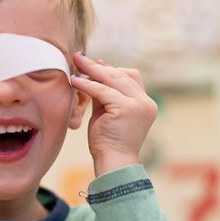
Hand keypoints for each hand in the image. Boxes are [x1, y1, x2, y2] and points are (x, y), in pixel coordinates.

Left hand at [70, 53, 156, 176]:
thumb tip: (96, 69)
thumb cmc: (107, 142)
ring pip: (112, 79)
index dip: (111, 70)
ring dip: (91, 70)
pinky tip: (74, 81)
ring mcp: (138, 105)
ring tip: (75, 63)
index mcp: (145, 103)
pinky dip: (87, 84)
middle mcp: (145, 102)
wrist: (113, 163)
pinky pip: (102, 91)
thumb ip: (104, 94)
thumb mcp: (107, 112)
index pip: (131, 77)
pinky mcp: (126, 109)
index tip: (94, 65)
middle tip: (78, 57)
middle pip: (121, 74)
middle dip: (98, 66)